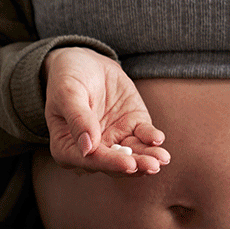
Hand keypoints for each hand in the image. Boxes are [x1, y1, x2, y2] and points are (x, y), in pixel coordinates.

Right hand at [42, 48, 169, 175]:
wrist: (85, 62)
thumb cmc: (68, 78)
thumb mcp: (67, 93)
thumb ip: (77, 119)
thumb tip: (87, 149)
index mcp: (68, 148)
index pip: (91, 161)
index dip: (110, 163)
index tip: (128, 164)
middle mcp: (93, 149)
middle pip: (115, 163)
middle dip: (135, 165)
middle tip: (152, 166)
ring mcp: (115, 139)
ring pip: (133, 154)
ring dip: (148, 157)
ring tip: (161, 158)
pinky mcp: (132, 126)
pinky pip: (143, 136)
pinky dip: (151, 138)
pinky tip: (157, 138)